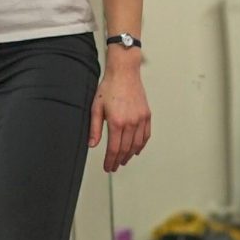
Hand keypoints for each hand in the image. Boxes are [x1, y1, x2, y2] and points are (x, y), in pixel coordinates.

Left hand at [91, 58, 151, 173]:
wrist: (124, 72)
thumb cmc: (110, 87)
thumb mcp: (96, 107)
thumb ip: (95, 128)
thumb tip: (92, 144)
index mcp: (117, 122)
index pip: (114, 149)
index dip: (110, 161)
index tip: (108, 166)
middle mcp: (131, 122)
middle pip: (126, 149)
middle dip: (119, 160)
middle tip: (114, 166)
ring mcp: (141, 119)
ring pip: (137, 144)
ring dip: (130, 155)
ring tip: (124, 160)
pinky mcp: (147, 115)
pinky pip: (146, 135)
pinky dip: (142, 145)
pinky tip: (137, 149)